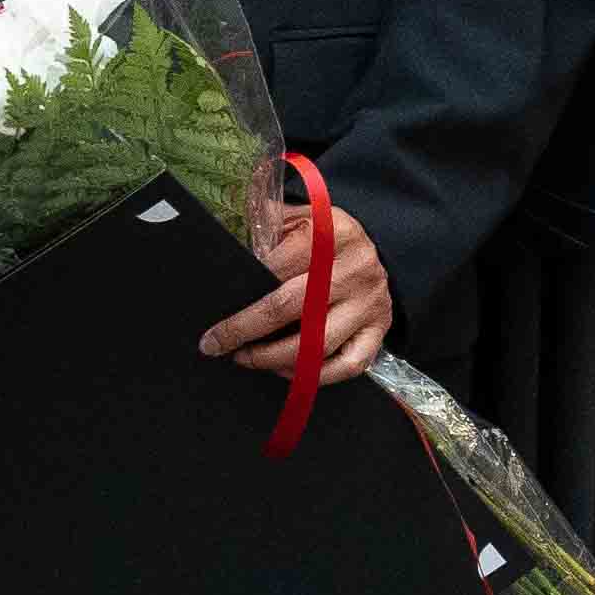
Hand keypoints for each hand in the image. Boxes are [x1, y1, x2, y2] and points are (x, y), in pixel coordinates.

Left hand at [212, 196, 396, 382]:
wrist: (376, 250)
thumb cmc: (325, 238)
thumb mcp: (299, 218)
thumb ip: (267, 231)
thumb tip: (228, 258)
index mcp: (332, 232)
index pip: (276, 269)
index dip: (241, 301)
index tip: (214, 326)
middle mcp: (355, 267)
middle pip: (293, 308)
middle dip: (248, 332)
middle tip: (220, 346)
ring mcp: (370, 301)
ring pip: (318, 344)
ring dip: (275, 359)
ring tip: (249, 358)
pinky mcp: (380, 328)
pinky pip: (347, 365)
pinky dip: (314, 375)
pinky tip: (287, 370)